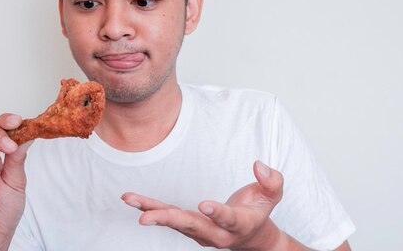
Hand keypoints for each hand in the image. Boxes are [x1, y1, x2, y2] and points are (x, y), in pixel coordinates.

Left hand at [122, 161, 286, 250]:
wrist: (251, 237)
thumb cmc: (258, 211)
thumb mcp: (273, 196)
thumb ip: (272, 181)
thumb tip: (259, 165)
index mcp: (239, 224)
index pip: (228, 218)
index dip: (217, 212)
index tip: (205, 205)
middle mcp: (216, 233)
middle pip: (191, 226)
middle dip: (168, 220)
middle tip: (145, 218)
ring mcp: (199, 232)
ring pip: (174, 222)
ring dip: (151, 212)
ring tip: (129, 200)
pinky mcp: (187, 226)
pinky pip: (166, 216)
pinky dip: (149, 208)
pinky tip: (131, 198)